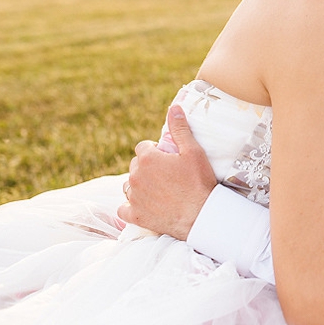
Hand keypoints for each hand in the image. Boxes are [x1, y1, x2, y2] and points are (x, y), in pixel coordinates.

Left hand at [116, 105, 216, 240]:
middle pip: (135, 165)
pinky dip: (131, 207)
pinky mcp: (134, 216)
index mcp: (147, 159)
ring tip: (158, 190)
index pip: (143, 147)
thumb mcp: (193, 152)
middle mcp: (135, 176)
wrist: (200, 216)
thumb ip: (180, 129)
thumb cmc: (199, 182)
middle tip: (167, 174)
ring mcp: (133, 197)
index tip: (168, 159)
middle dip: (147, 167)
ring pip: (128, 185)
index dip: (156, 151)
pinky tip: (144, 206)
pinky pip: (123, 208)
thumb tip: (173, 108)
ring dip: (139, 185)